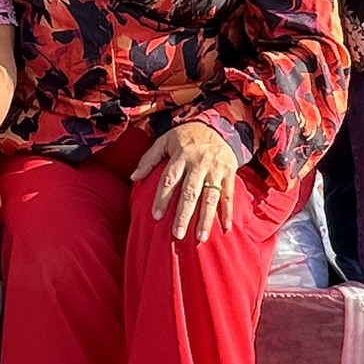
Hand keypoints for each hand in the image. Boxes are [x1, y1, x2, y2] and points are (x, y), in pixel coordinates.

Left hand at [132, 122, 239, 242]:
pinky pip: (228, 195)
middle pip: (190, 192)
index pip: (169, 179)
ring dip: (206, 219)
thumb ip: (149, 158)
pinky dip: (228, 212)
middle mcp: (199, 163)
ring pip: (210, 197)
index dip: (162, 198)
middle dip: (184, 215)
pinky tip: (225, 228)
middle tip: (178, 234)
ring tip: (200, 238)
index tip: (156, 216)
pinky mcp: (229, 172)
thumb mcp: (165, 140)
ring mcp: (215, 169)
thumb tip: (133, 177)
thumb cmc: (186, 137)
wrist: (217, 125)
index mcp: (181, 155)